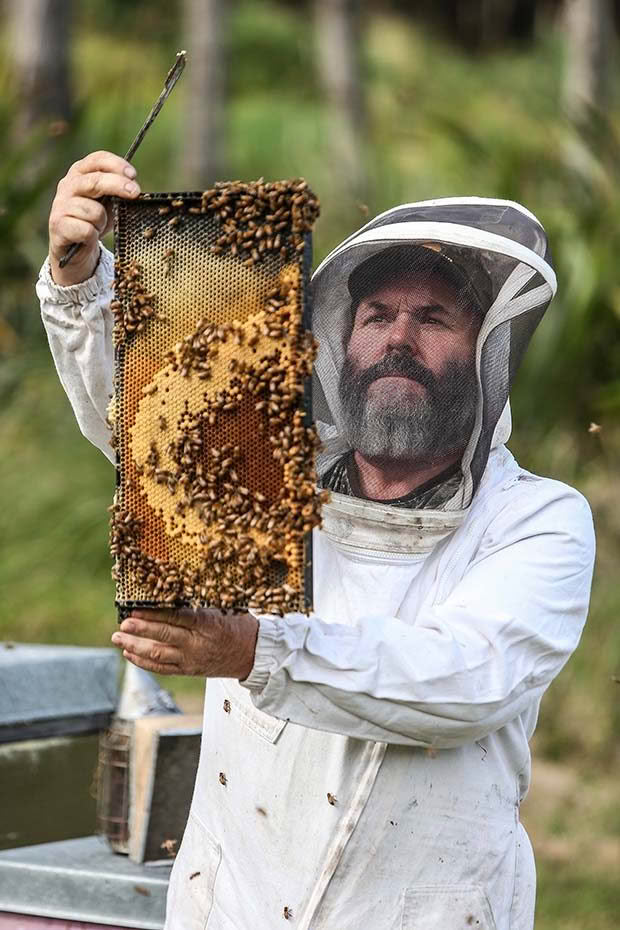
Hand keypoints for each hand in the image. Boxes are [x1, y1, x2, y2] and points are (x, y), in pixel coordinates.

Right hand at [49, 150, 140, 285]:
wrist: (73, 249)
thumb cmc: (94, 221)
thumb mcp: (109, 204)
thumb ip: (118, 192)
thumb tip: (134, 189)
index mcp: (80, 173)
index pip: (97, 160)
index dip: (116, 164)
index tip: (133, 175)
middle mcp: (67, 185)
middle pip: (95, 181)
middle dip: (118, 185)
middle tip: (135, 192)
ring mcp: (60, 204)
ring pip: (94, 211)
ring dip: (102, 222)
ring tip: (97, 227)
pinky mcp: (58, 224)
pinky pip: (87, 230)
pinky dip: (93, 236)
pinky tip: (88, 237)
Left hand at [111, 608, 259, 680]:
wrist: (252, 654)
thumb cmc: (238, 625)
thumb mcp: (222, 609)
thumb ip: (197, 605)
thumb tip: (167, 594)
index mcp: (208, 625)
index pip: (176, 618)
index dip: (154, 614)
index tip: (136, 608)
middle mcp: (198, 644)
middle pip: (163, 637)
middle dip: (140, 630)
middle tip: (122, 624)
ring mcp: (192, 660)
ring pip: (158, 655)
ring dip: (135, 646)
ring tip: (118, 638)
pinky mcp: (189, 671)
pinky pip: (162, 668)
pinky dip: (143, 662)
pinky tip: (129, 653)